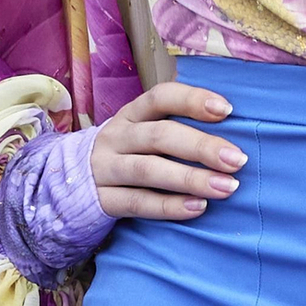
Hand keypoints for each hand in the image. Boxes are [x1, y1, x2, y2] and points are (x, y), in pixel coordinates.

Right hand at [91, 81, 244, 221]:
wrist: (68, 183)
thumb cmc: (124, 154)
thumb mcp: (140, 132)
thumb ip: (173, 126)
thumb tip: (226, 126)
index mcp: (130, 115)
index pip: (160, 98)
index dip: (192, 100)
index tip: (226, 110)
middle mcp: (116, 137)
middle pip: (159, 136)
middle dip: (201, 146)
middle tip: (237, 159)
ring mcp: (105, 168)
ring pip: (148, 170)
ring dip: (190, 178)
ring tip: (227, 187)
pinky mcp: (102, 199)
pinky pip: (137, 202)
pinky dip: (169, 206)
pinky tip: (198, 207)